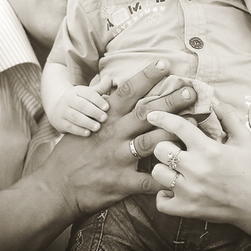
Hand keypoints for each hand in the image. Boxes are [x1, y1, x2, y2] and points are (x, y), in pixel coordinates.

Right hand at [37, 59, 196, 216]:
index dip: (146, 76)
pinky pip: (147, 180)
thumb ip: (96, 98)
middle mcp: (113, 135)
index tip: (164, 63)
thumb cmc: (71, 153)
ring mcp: (118, 159)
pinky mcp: (121, 182)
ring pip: (150, 142)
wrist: (56, 187)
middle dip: (170, 100)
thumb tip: (109, 77)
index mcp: (105, 118)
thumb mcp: (79, 121)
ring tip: (194, 124)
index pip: (127, 91)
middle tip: (191, 90)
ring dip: (173, 132)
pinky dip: (165, 177)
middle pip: (145, 113)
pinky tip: (182, 173)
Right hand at [49, 78, 112, 135]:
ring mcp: (62, 111)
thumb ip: (100, 88)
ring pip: (75, 116)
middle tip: (105, 118)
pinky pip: (69, 126)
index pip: (88, 94)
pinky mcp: (59, 122)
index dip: (98, 100)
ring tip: (97, 127)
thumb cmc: (80, 101)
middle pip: (82, 105)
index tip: (107, 107)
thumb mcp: (88, 93)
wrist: (57, 109)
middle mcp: (68, 100)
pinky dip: (79, 130)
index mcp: (77, 91)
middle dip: (94, 112)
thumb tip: (109, 78)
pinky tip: (88, 133)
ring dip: (87, 122)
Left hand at [147, 102, 250, 227]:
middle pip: (160, 149)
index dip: (162, 118)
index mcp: (209, 149)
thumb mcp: (244, 139)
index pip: (178, 126)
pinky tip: (174, 189)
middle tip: (174, 148)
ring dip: (164, 169)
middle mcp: (196, 169)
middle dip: (165, 145)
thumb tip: (215, 102)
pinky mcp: (187, 209)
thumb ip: (229, 117)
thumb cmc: (250, 169)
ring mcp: (189, 191)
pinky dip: (164, 195)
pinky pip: (160, 201)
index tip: (152, 115)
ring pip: (157, 173)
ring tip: (175, 169)